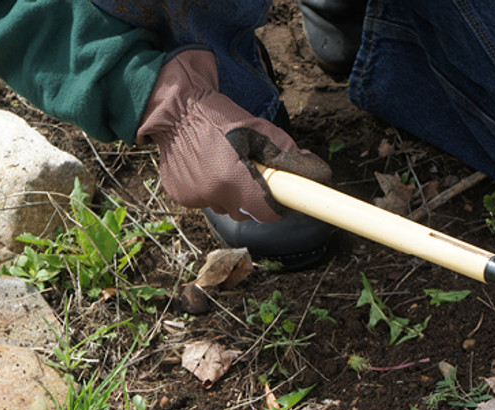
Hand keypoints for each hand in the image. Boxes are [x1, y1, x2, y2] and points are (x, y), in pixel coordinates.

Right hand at [137, 49, 331, 221]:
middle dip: (256, 197)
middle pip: (247, 212)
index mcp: (233, 180)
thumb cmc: (220, 117)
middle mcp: (212, 194)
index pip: (268, 213)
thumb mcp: (261, 132)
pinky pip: (208, 201)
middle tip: (253, 170)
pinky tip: (208, 165)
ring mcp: (194, 198)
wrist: (175, 110)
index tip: (285, 197)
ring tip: (227, 163)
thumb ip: (289, 157)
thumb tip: (318, 174)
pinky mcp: (181, 196)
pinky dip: (213, 189)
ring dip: (233, 193)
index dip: (280, 207)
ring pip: (227, 207)